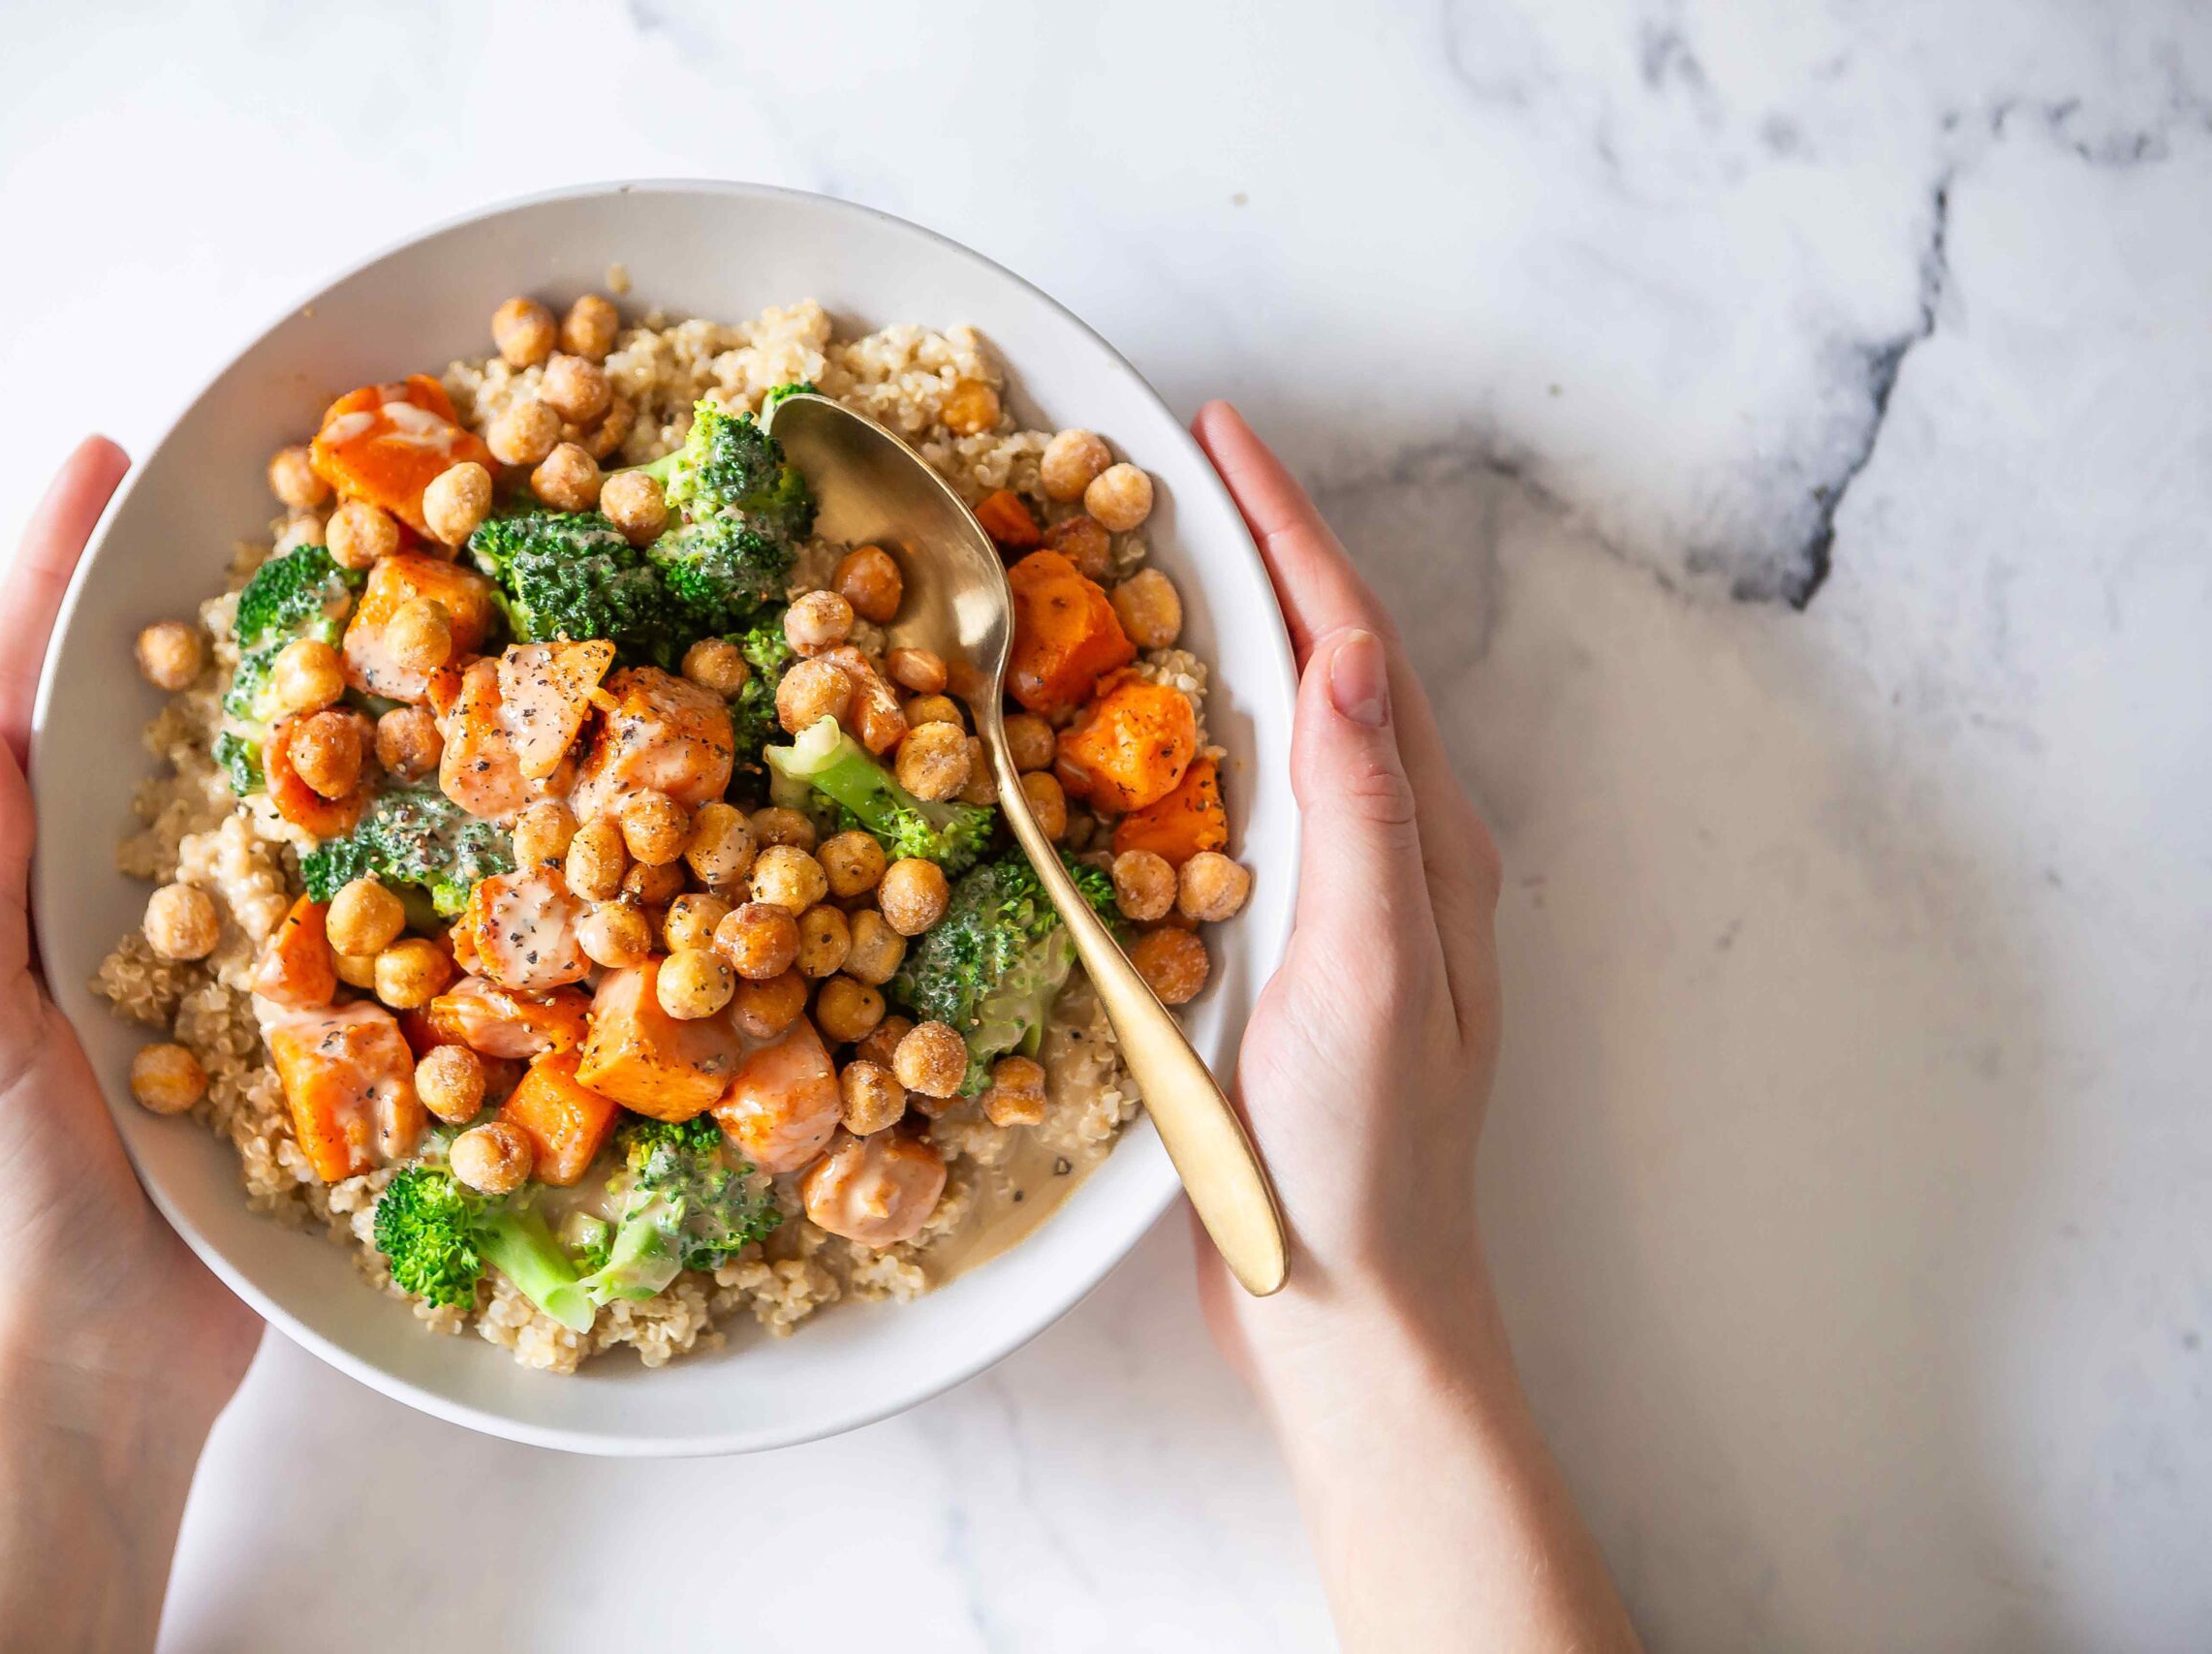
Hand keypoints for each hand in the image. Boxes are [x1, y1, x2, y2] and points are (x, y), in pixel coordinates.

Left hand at [0, 439, 257, 1651]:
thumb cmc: (6, 1207)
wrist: (104, 1368)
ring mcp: (190, 956)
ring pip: (240, 792)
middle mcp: (93, 899)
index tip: (101, 460)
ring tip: (356, 593)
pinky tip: (428, 773)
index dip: (46, 572)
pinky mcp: (277, 1019)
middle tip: (252, 497)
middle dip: (177, 599)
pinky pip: (327, 897)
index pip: (14, 695)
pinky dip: (367, 823)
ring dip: (290, 692)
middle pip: (132, 716)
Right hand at [1187, 403, 1636, 1651]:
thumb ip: (1359, 814)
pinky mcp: (1291, 950)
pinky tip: (1146, 731)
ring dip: (1233, 629)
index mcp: (1428, 840)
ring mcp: (1347, 902)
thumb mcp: (1375, 974)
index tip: (1220, 434)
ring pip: (1291, 726)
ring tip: (1158, 558)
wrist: (1348, 1306)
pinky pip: (1248, 802)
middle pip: (1331, 662)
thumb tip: (1341, 648)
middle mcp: (1399, 853)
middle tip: (1180, 467)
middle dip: (1264, 553)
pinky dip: (1200, 732)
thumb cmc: (1364, 1158)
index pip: (1355, 645)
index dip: (1290, 531)